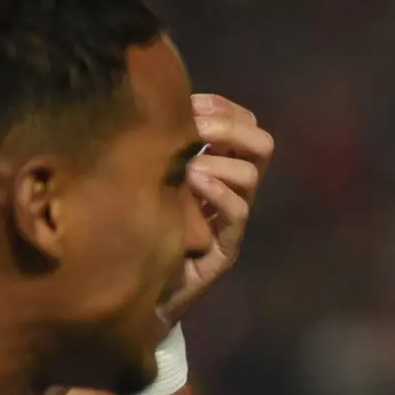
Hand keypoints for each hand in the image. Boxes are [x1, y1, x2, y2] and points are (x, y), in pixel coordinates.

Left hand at [160, 93, 275, 325]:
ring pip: (251, 174)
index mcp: (220, 166)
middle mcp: (233, 190)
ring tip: (188, 166)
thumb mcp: (147, 177)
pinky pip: (238, 214)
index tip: (191, 105)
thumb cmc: (137, 227)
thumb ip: (158, 147)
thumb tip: (148, 104)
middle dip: (230, 127)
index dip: (223, 108)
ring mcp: (231, 219)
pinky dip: (219, 192)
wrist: (134, 290)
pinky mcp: (224, 249)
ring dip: (219, 160)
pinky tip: (194, 182)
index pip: (245, 124)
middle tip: (197, 129)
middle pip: (260, 143)